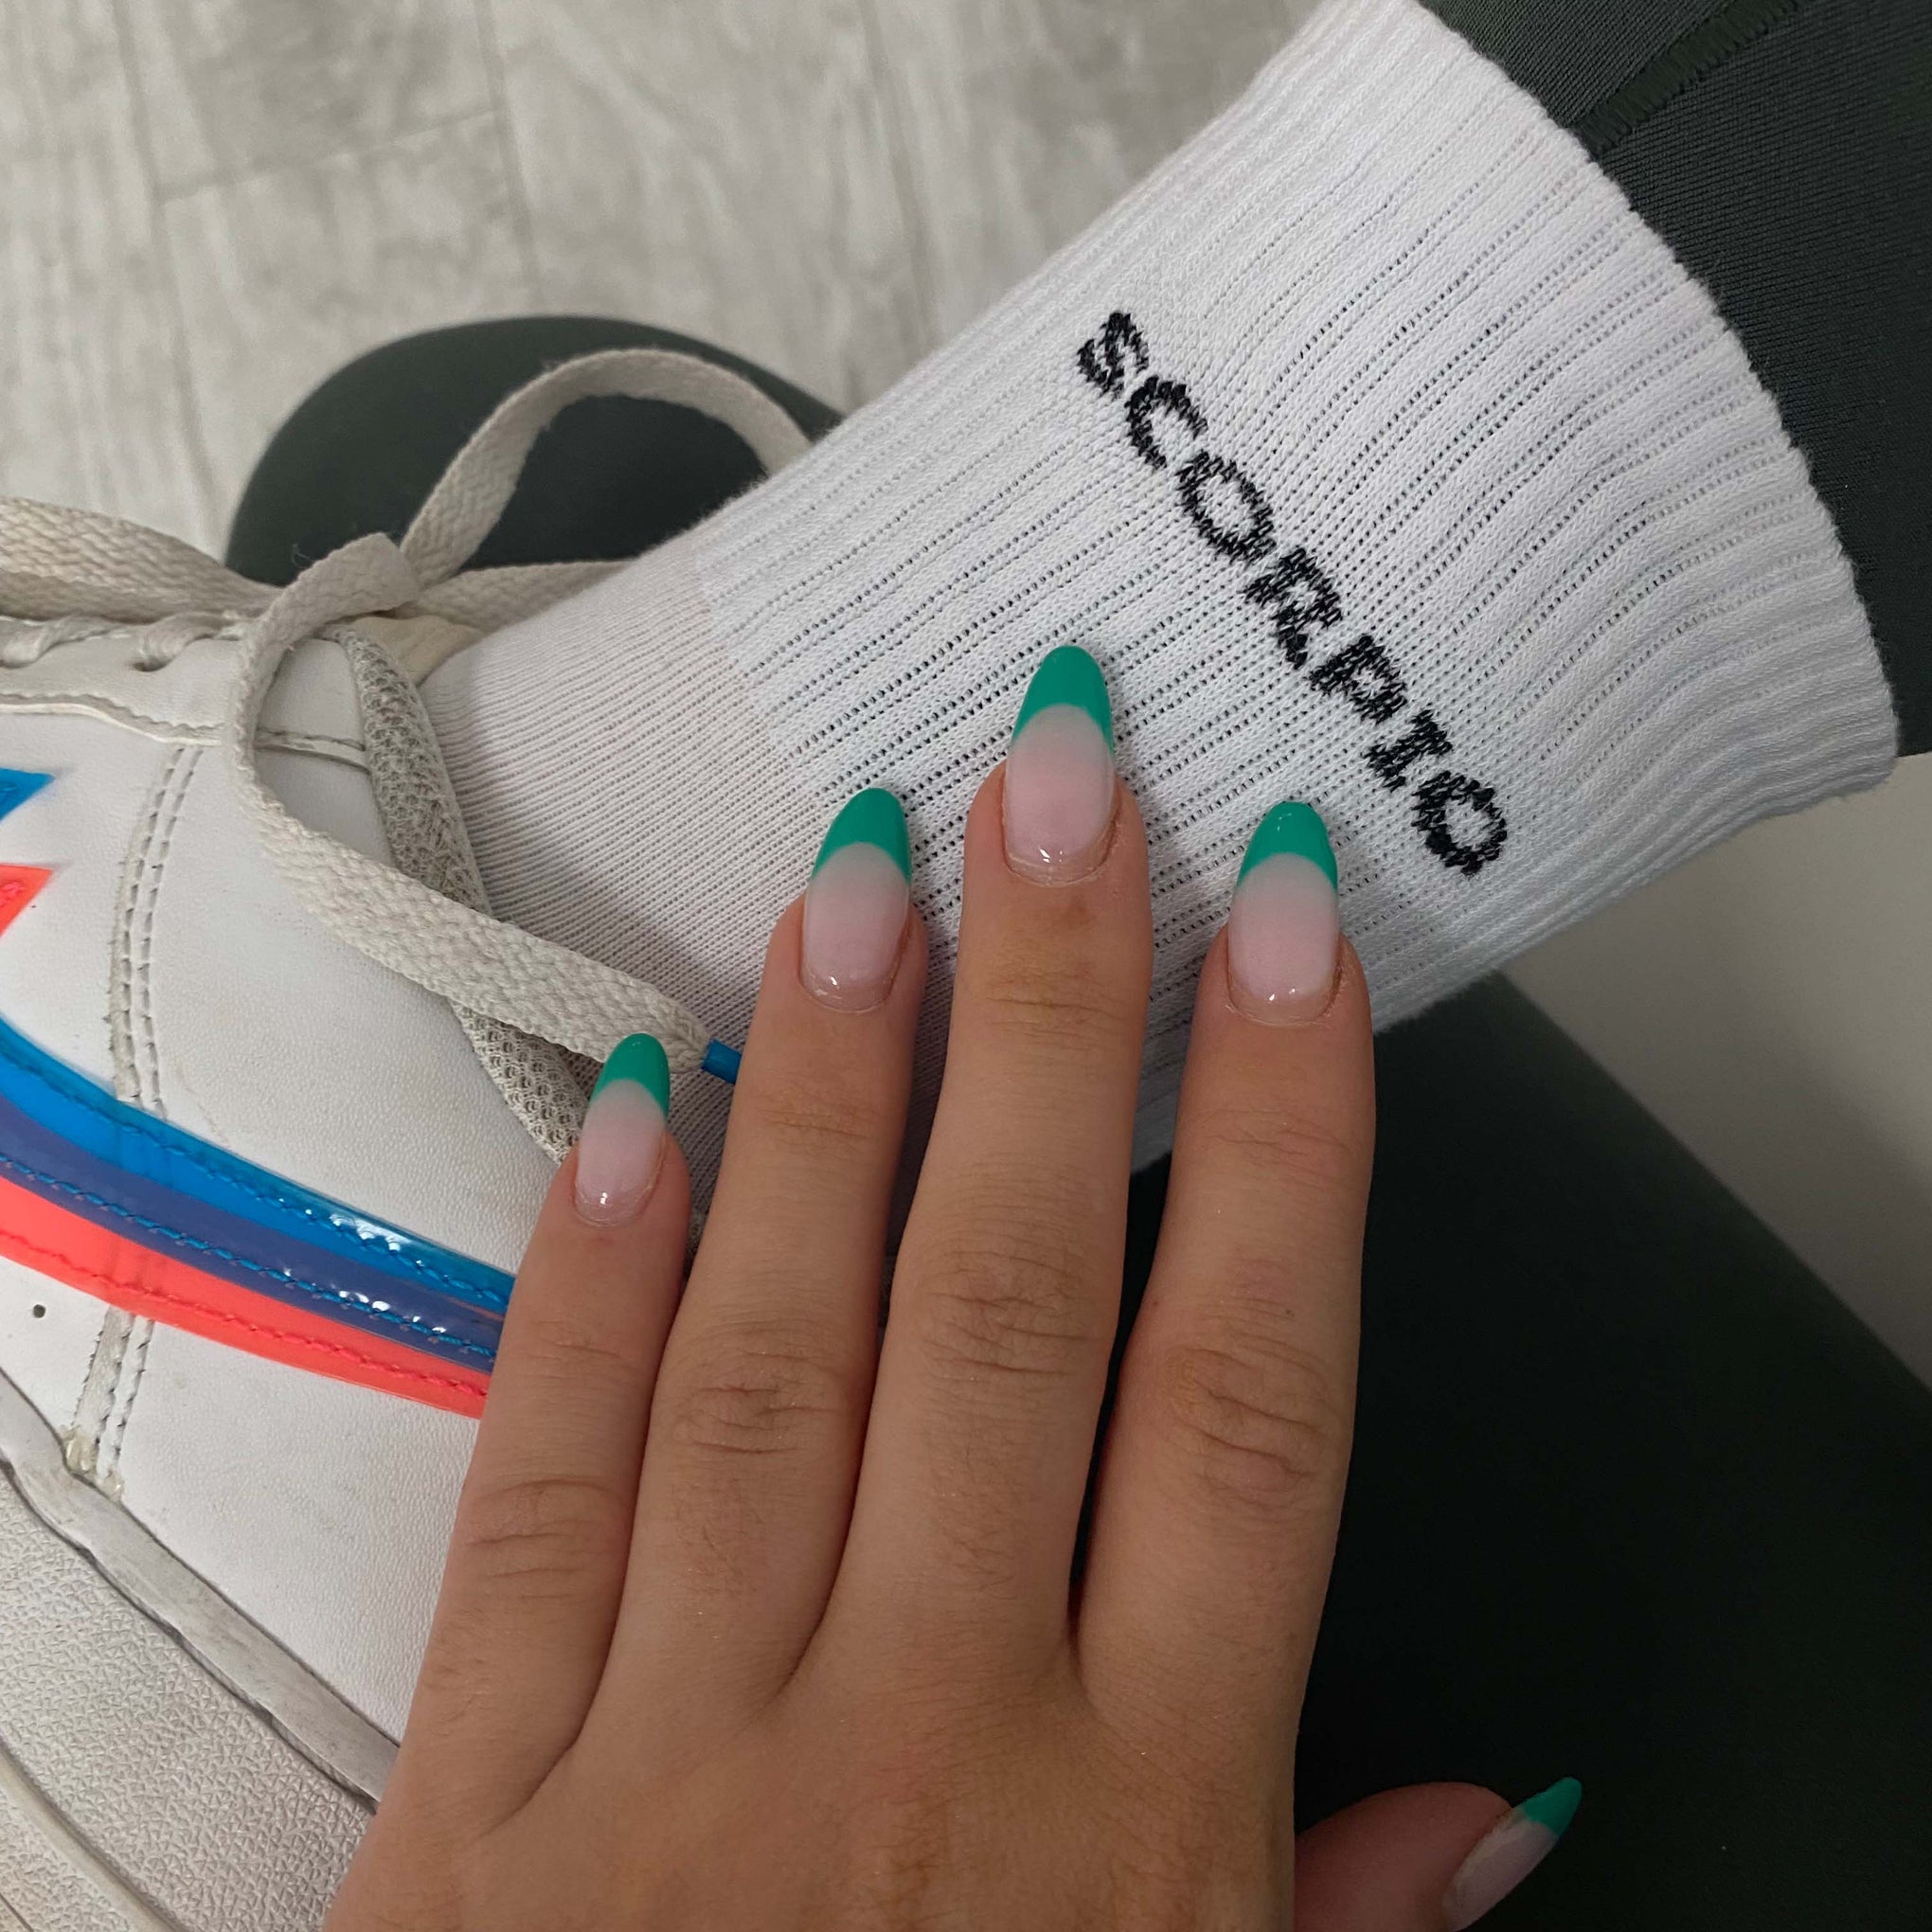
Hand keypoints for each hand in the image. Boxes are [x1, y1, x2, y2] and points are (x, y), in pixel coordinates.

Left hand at [330, 689, 1532, 1929]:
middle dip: (1048, 1017)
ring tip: (860, 870)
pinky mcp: (472, 1799)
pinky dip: (585, 1283)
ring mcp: (677, 1754)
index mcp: (1130, 1833)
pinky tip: (631, 1104)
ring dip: (827, 1087)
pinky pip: (540, 1488)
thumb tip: (1485, 1801)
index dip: (1280, 1136)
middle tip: (1053, 775)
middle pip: (1007, 1307)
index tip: (1285, 924)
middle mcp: (917, 1742)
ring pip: (772, 1347)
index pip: (1243, 1399)